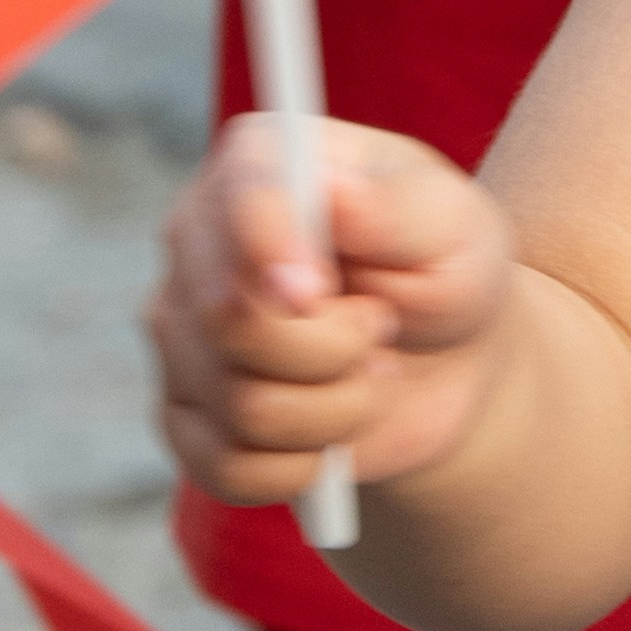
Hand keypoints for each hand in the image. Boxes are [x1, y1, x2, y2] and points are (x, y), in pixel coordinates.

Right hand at [151, 115, 512, 506]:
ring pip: (242, 404)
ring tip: (369, 373)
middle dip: (334, 347)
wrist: (444, 362)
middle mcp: (195, 241)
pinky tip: (330, 432)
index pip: (238, 201)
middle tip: (378, 327)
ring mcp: (178, 332)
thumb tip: (330, 192)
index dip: (275, 253)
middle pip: (229, 320)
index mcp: (258, 162)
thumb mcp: (453, 226)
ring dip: (338, 407)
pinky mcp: (183, 417)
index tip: (321, 289)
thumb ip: (395, 206)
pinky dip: (302, 465)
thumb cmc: (446, 270)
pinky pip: (226, 468)